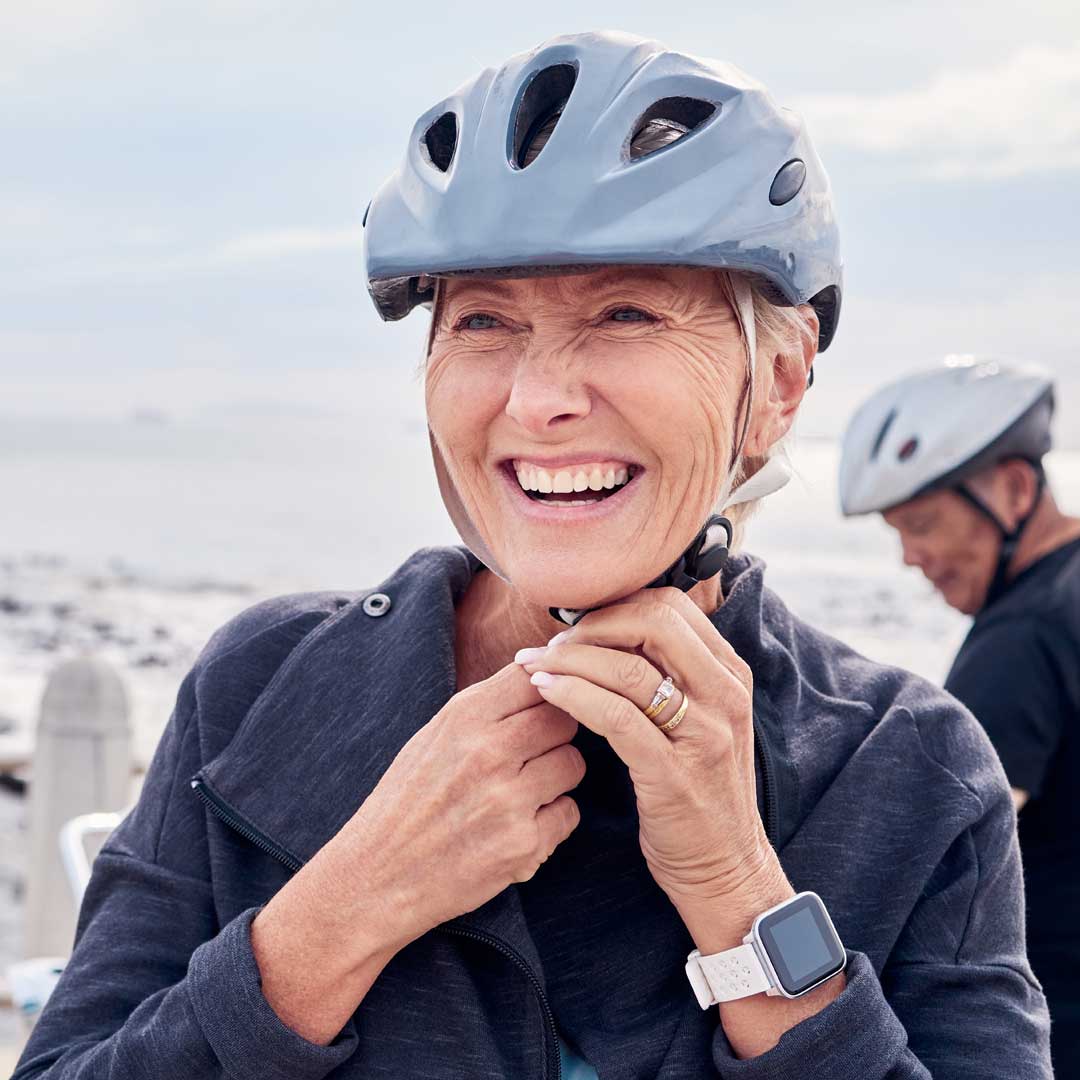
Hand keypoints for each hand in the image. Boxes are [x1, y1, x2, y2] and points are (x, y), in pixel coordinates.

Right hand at [335, 663, 583, 948]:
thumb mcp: (435, 735)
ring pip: (573, 763)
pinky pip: (569, 813)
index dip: (547, 689)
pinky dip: (552, 820)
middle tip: (533, 754)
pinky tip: (519, 826)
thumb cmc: (407, 801)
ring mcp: (508, 799)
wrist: (377, 877)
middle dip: (556, 734)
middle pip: (564, 718)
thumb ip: (487, 706)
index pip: (535, 677)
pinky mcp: (523, 844)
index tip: (541, 705)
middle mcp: (488, 752)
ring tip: (523, 791)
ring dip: (557, 777)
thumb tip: (543, 672)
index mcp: (463, 717)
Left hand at [515, 586, 786, 925]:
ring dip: (570, 659)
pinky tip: (545, 691)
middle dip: (592, 625)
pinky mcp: (674, 773)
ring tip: (533, 666)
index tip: (575, 624)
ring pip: (628, 668)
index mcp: (730, 674)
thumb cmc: (696, 788)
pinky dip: (573, 695)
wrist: (725, 868)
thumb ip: (670, 673)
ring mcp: (704, 734)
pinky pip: (616, 716)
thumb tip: (608, 628)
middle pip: (653, 622)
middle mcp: (725, 695)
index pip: (671, 607)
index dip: (615, 606)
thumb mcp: (698, 719)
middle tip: (552, 644)